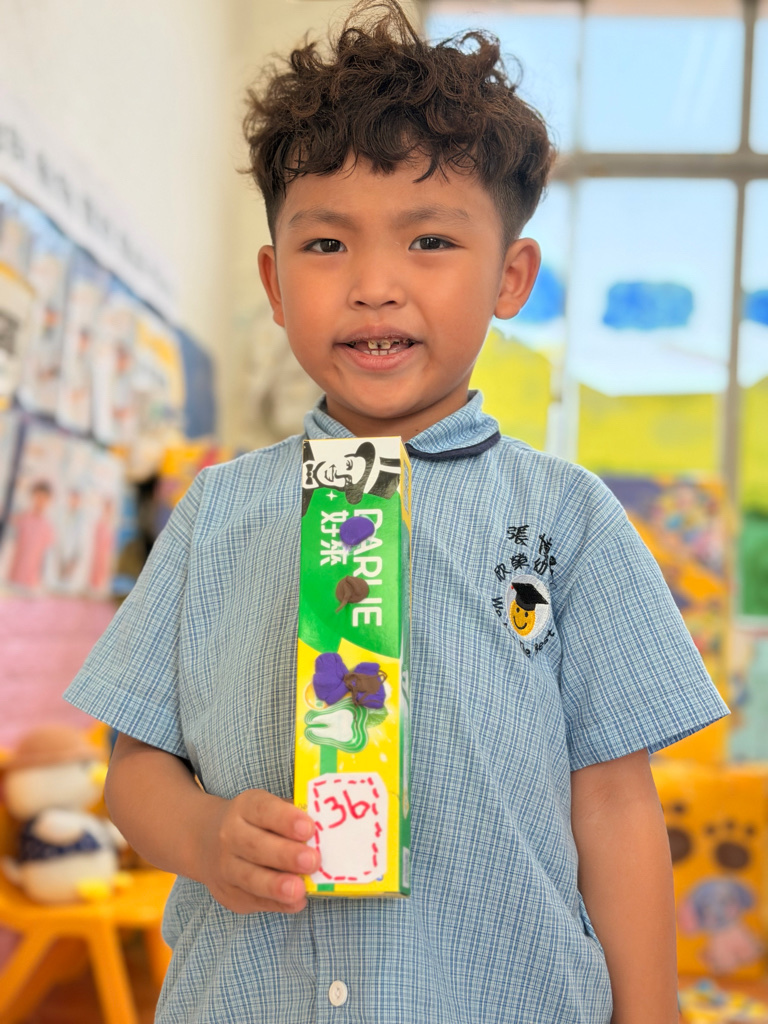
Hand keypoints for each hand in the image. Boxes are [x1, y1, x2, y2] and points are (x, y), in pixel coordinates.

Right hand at [197, 789, 318, 913]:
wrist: (206, 841)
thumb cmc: (254, 822)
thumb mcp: (267, 808)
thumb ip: (293, 816)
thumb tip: (326, 828)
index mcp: (244, 807)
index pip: (263, 810)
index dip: (285, 819)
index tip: (308, 828)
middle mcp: (230, 835)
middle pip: (256, 846)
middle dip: (285, 855)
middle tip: (312, 860)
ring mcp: (226, 866)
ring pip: (250, 877)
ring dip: (276, 885)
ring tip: (299, 890)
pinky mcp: (228, 893)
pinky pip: (253, 900)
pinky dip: (275, 903)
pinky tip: (295, 902)